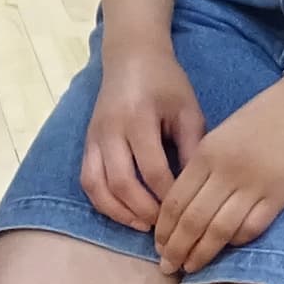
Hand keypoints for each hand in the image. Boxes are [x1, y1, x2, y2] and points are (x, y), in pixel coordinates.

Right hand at [79, 40, 204, 234]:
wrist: (131, 56)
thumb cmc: (166, 83)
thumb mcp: (188, 110)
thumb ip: (191, 148)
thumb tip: (196, 191)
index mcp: (139, 118)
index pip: (152, 170)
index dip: (169, 196)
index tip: (186, 211)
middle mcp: (111, 130)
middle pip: (122, 183)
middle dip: (144, 210)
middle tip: (165, 226)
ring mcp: (94, 137)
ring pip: (98, 186)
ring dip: (120, 212)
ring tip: (144, 225)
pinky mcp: (86, 143)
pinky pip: (88, 181)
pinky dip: (103, 202)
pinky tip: (125, 213)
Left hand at [154, 79, 283, 276]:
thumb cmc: (264, 115)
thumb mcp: (223, 133)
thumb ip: (204, 164)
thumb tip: (185, 202)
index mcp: (207, 153)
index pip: (175, 200)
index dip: (164, 229)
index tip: (158, 245)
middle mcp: (225, 171)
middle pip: (191, 220)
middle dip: (175, 248)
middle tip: (167, 266)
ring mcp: (253, 185)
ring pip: (218, 230)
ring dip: (200, 253)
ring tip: (189, 268)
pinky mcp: (279, 195)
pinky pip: (251, 227)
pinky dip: (236, 241)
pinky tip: (227, 248)